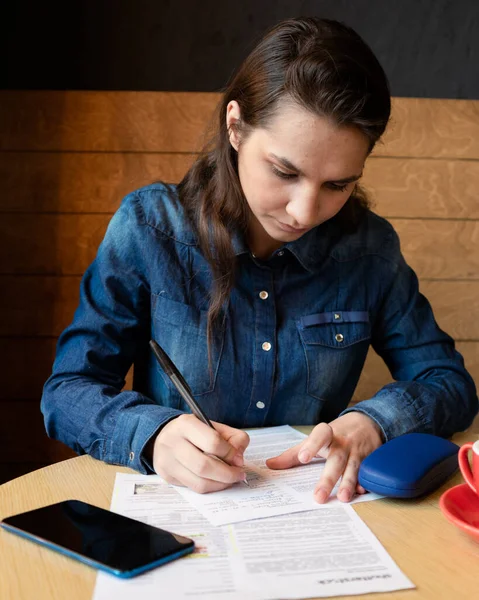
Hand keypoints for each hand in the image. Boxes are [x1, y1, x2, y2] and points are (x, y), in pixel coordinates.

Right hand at [152, 414, 249, 493]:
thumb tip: (238, 459)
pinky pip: (193, 488)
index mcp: (186, 424)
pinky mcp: (167, 476)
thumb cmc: (193, 432)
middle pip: (204, 466)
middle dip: (227, 474)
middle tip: (239, 474)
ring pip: (199, 482)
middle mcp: (173, 442)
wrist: (165, 436)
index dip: (230, 453)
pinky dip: (210, 487)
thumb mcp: (213, 426)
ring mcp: (167, 461)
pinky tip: (217, 481)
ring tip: (230, 479)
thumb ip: (233, 438)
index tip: (238, 458)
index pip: (212, 442)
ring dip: (220, 484)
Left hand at [266, 412, 382, 502]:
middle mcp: (342, 443)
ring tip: (342, 498)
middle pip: (335, 459)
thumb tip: (270, 465)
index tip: (302, 458)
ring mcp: (357, 451)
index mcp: (326, 434)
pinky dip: (365, 481)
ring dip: (348, 483)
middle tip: (318, 497)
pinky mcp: (370, 459)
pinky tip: (361, 492)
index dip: (311, 445)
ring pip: (353, 467)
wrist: (366, 423)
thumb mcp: (314, 439)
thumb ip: (293, 453)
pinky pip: (367, 471)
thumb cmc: (334, 434)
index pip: (319, 435)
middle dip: (328, 478)